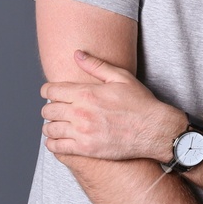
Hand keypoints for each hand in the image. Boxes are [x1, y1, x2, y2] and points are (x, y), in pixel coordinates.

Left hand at [40, 50, 185, 162]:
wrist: (155, 130)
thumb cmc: (140, 103)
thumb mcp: (120, 77)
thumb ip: (95, 65)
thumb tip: (77, 54)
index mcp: (86, 93)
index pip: (51, 91)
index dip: (47, 90)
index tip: (50, 93)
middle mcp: (80, 113)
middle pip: (48, 110)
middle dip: (50, 108)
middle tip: (56, 109)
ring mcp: (82, 133)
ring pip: (50, 129)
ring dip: (50, 126)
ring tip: (56, 125)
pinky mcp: (86, 150)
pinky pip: (57, 148)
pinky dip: (53, 143)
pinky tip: (57, 140)